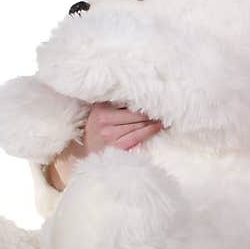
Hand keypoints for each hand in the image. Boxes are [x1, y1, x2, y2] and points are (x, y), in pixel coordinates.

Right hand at [46, 103, 164, 190]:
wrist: (85, 150)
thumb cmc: (95, 128)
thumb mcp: (100, 111)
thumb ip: (115, 104)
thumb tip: (139, 98)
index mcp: (102, 111)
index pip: (129, 107)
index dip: (144, 106)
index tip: (156, 102)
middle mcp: (105, 123)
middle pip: (136, 117)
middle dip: (151, 114)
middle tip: (164, 111)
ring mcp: (111, 137)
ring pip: (139, 128)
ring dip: (153, 124)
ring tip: (163, 119)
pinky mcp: (117, 148)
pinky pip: (137, 138)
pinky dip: (149, 132)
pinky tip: (157, 128)